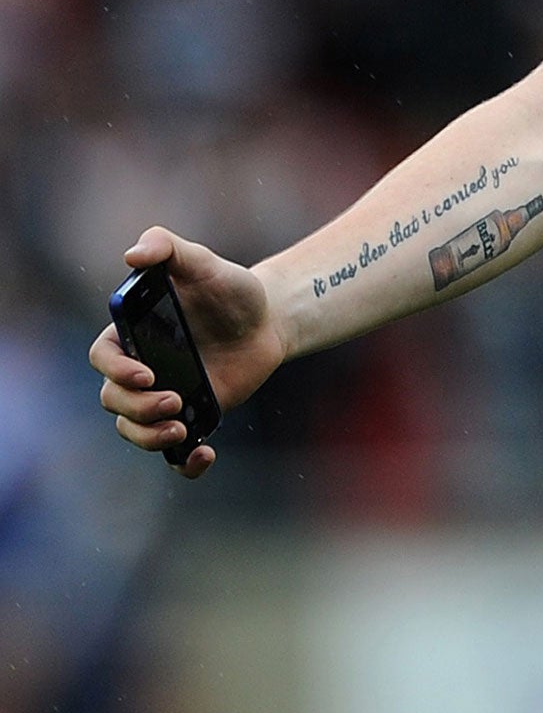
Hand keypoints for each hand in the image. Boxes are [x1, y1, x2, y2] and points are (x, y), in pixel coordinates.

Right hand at [89, 227, 288, 478]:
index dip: (116, 372)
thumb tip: (133, 255)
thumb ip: (169, 248)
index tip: (147, 374)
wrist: (269, 318)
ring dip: (149, 437)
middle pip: (114, 401)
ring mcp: (164, 395)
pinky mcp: (192, 415)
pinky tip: (204, 456)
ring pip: (134, 430)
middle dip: (136, 408)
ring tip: (182, 428)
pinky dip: (184, 464)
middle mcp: (141, 369)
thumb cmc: (231, 288)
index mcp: (131, 335)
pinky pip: (176, 453)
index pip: (102, 359)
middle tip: (174, 400)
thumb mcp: (203, 262)